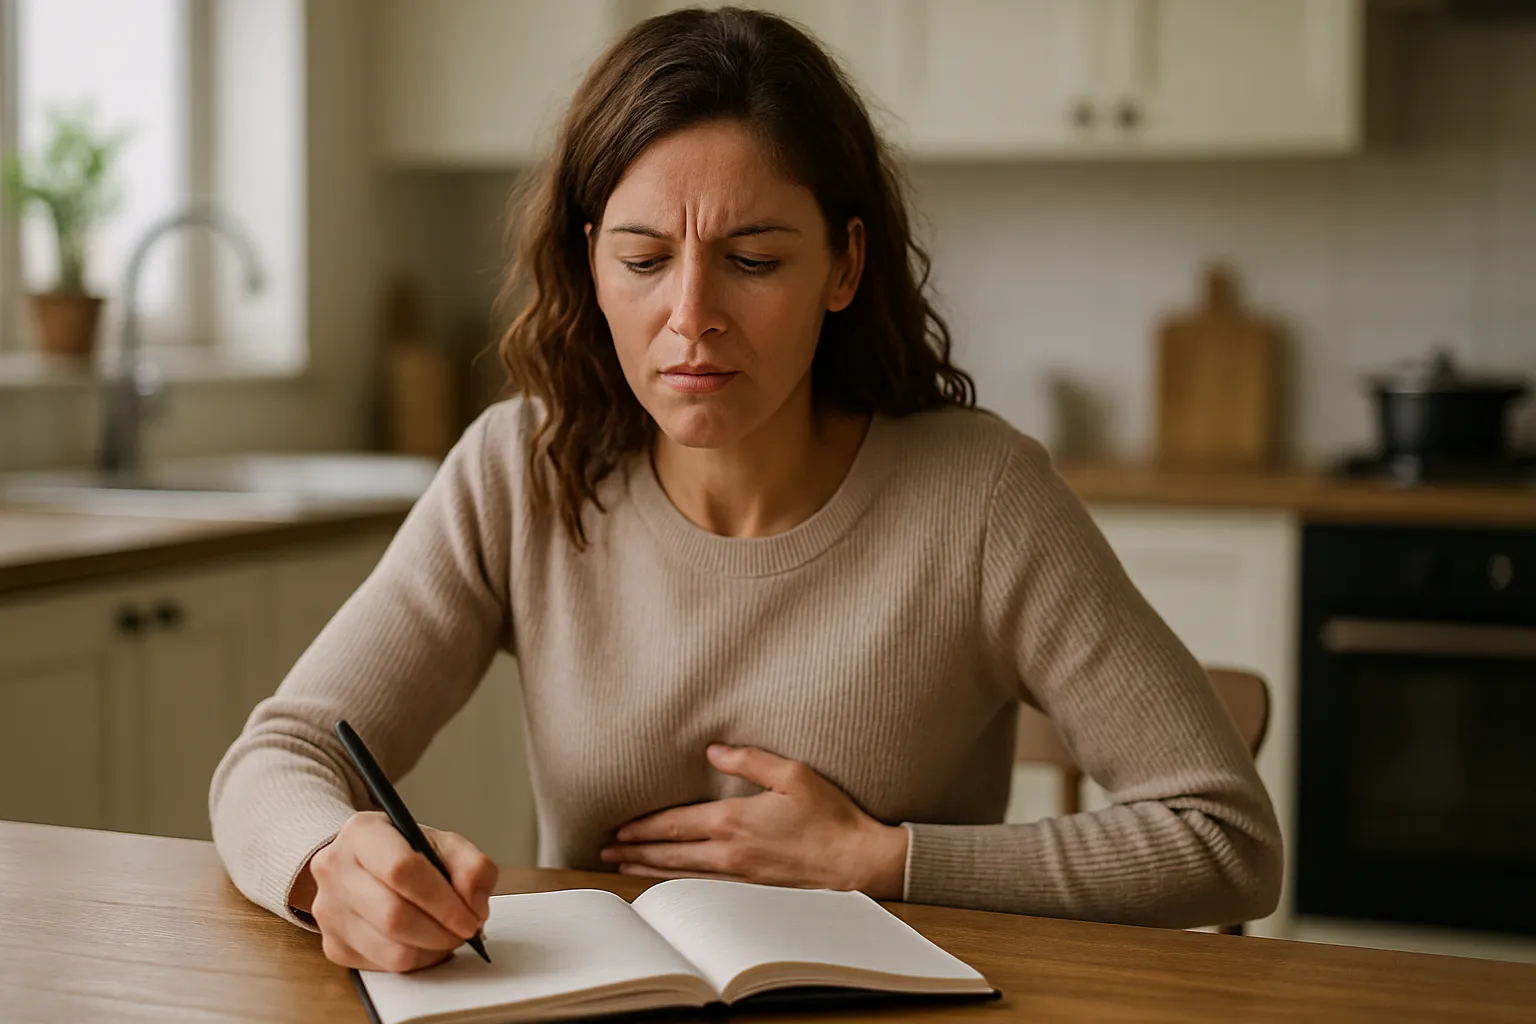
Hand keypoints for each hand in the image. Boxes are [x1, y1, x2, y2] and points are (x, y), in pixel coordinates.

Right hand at [290, 811, 497, 972]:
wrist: (363, 863)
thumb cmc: (405, 851)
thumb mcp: (443, 843)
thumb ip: (471, 866)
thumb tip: (475, 905)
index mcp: (362, 832)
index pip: (401, 869)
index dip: (442, 900)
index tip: (469, 916)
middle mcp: (334, 870)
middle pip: (394, 916)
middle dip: (441, 931)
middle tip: (465, 930)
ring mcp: (328, 911)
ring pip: (390, 950)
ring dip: (432, 950)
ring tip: (449, 936)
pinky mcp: (333, 945)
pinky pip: (383, 967)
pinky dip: (416, 961)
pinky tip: (427, 944)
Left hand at [600, 744, 907, 898]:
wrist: (858, 863)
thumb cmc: (831, 817)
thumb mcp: (794, 774)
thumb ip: (750, 760)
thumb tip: (712, 750)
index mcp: (734, 820)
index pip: (675, 824)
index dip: (643, 827)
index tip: (618, 828)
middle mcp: (729, 852)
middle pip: (670, 853)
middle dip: (634, 851)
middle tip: (606, 852)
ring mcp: (739, 877)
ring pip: (682, 875)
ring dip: (649, 871)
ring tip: (624, 868)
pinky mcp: (752, 892)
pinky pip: (704, 889)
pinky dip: (679, 886)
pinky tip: (670, 886)